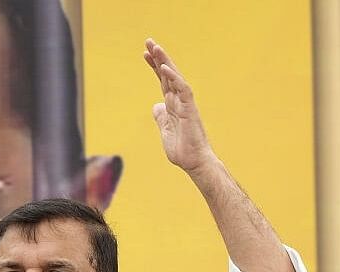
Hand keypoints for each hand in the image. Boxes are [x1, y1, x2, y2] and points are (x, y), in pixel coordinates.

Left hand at [143, 38, 216, 172]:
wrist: (194, 162)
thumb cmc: (183, 149)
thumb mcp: (165, 131)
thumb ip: (161, 117)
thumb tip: (156, 105)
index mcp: (173, 105)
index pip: (163, 81)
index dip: (155, 67)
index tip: (145, 53)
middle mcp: (179, 100)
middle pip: (168, 74)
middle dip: (158, 57)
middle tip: (148, 41)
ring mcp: (185, 103)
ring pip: (175, 77)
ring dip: (165, 62)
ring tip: (155, 47)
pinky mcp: (190, 109)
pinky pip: (182, 89)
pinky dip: (173, 78)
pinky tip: (164, 68)